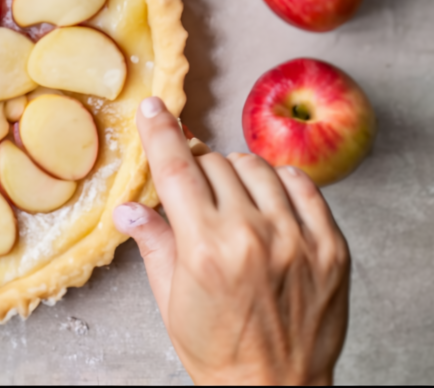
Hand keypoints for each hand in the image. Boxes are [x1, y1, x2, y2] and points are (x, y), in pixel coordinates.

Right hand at [115, 97, 349, 384]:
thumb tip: (128, 208)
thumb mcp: (169, 299)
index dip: (161, 133)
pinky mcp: (331, 247)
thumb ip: (153, 243)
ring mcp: (297, 240)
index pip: (177, 169)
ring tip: (229, 200)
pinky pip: (303, 185)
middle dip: (196, 168)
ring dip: (235, 174)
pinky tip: (267, 202)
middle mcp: (253, 237)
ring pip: (257, 167)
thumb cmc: (216, 350)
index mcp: (205, 249)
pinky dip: (279, 183)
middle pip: (215, 163)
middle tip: (192, 189)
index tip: (154, 108)